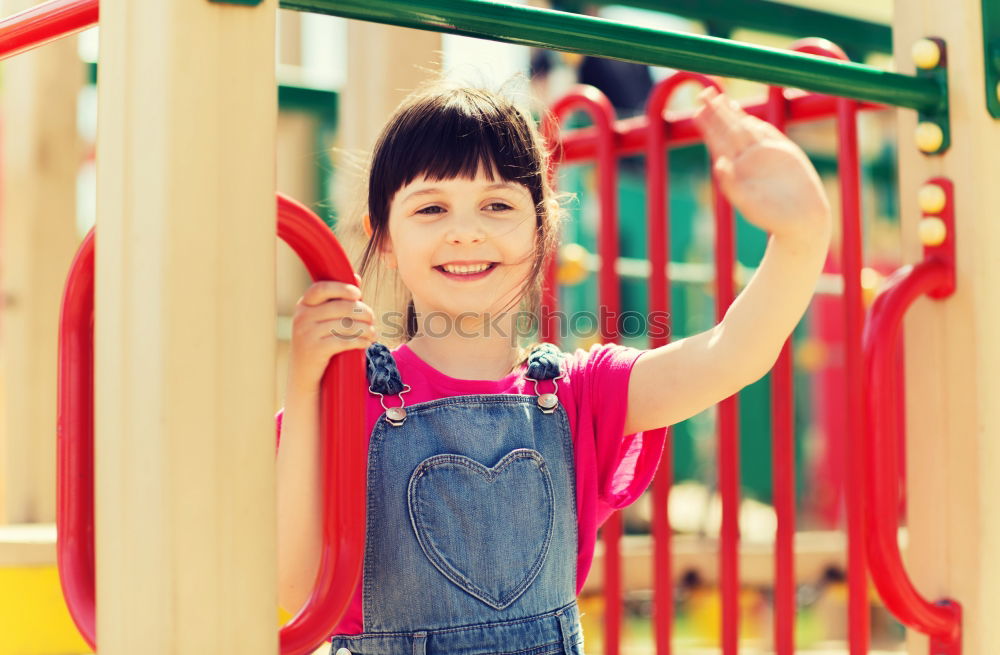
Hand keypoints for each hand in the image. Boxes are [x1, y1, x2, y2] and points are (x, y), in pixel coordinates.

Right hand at [286, 273, 377, 392]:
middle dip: (363, 312)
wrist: (303, 375)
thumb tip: (357, 277)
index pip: (322, 288)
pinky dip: (360, 341)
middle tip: (373, 319)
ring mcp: (306, 334)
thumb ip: (339, 300)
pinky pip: (344, 341)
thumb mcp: (323, 319)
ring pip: (346, 325)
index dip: (342, 288)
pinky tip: (367, 343)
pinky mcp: (315, 350)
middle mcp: (302, 317)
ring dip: (365, 329)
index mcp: (304, 305)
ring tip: (373, 333)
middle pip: (341, 307)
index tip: (358, 294)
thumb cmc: (319, 342)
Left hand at [692, 87, 830, 241]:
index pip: (719, 141)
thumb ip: (731, 183)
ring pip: (748, 129)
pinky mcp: (786, 153)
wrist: (801, 221)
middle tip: (703, 93)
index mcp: (736, 169)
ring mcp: (768, 154)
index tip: (696, 110)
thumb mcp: (746, 201)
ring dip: (734, 114)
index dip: (709, 125)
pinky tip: (747, 117)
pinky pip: (769, 135)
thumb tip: (718, 163)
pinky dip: (758, 125)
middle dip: (717, 112)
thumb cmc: (770, 217)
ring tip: (720, 99)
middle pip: (730, 129)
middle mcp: (749, 159)